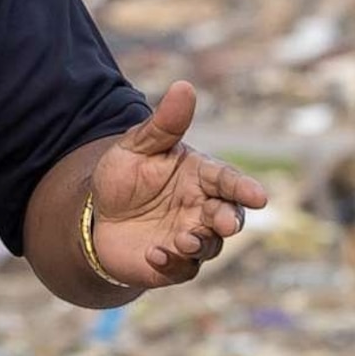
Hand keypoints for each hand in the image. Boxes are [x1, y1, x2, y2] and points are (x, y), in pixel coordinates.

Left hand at [87, 80, 270, 288]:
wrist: (95, 215)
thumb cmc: (123, 177)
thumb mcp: (137, 147)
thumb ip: (164, 125)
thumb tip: (185, 87)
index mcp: (201, 177)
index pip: (229, 181)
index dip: (244, 189)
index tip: (259, 196)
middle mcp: (203, 208)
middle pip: (229, 217)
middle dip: (229, 220)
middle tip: (222, 221)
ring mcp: (191, 237)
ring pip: (210, 245)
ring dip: (200, 243)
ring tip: (182, 238)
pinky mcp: (175, 263)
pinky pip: (182, 269)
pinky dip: (172, 263)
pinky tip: (154, 253)